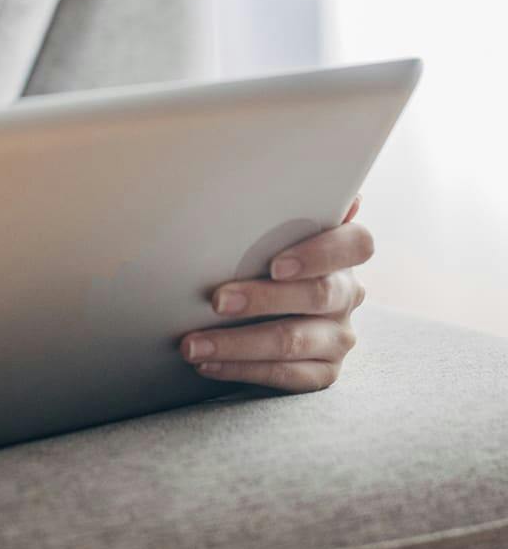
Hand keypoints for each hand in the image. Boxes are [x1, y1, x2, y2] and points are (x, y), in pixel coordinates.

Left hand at [179, 194, 372, 392]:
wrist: (257, 306)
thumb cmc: (258, 251)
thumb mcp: (266, 227)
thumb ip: (281, 206)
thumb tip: (302, 171)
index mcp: (342, 252)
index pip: (357, 244)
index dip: (320, 253)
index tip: (275, 264)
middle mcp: (348, 293)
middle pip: (318, 295)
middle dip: (262, 299)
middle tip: (216, 300)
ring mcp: (340, 336)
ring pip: (295, 342)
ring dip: (238, 343)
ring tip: (192, 344)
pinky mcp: (325, 371)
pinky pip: (288, 377)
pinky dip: (242, 370)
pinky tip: (207, 363)